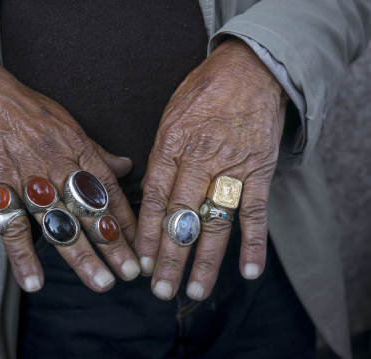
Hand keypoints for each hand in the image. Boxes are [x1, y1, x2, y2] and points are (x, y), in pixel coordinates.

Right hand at [0, 58, 139, 292]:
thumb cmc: (24, 108)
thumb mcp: (67, 122)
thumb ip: (96, 152)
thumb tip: (126, 168)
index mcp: (76, 147)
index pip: (108, 189)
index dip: (127, 219)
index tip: (142, 245)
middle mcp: (56, 165)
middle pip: (88, 209)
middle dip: (112, 243)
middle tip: (130, 273)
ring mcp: (27, 178)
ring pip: (58, 221)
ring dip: (80, 255)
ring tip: (100, 282)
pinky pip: (11, 226)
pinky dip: (22, 255)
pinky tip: (34, 281)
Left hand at [134, 38, 288, 300]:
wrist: (249, 69)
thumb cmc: (203, 92)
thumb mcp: (169, 117)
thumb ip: (159, 156)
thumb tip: (146, 191)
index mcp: (171, 146)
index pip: (153, 199)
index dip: (145, 234)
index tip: (139, 262)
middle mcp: (199, 160)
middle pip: (180, 217)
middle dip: (169, 256)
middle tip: (159, 289)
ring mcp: (231, 168)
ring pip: (215, 222)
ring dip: (206, 260)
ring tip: (196, 290)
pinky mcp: (259, 171)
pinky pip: (256, 213)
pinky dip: (255, 244)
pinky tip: (249, 272)